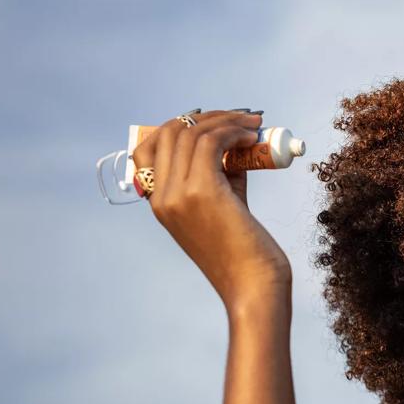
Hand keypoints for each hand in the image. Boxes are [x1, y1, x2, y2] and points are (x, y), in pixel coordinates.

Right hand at [130, 109, 291, 306]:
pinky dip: (232, 132)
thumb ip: (221, 173)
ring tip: (254, 124)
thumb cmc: (245, 250)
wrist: (254, 285)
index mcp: (159, 203)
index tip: (214, 123)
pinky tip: (252, 136)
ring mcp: (178, 194)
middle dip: (208, 117)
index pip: (150, 147)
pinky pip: (211, 142)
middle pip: (171, 132)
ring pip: (192, 133)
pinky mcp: (201, 192)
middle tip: (240, 118)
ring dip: (226, 121)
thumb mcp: (225, 204)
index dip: (180, 127)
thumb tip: (233, 140)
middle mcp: (162, 197)